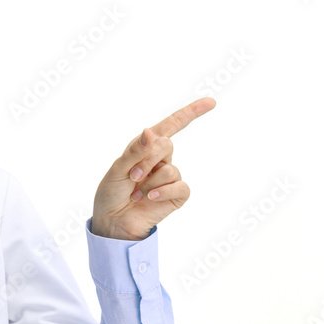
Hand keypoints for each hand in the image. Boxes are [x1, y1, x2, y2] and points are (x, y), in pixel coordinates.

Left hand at [91, 97, 215, 240]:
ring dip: (150, 182)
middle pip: (166, 145)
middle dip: (147, 160)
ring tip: (136, 193)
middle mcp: (160, 159)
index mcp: (145, 147)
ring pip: (170, 169)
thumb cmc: (112, 193)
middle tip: (132, 176)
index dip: (191, 112)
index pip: (171, 125)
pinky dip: (163, 192)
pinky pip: (180, 186)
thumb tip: (149, 132)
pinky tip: (150, 198)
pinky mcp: (176, 195)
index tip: (211, 102)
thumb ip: (135, 151)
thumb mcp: (118, 169)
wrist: (112, 222)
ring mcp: (169, 177)